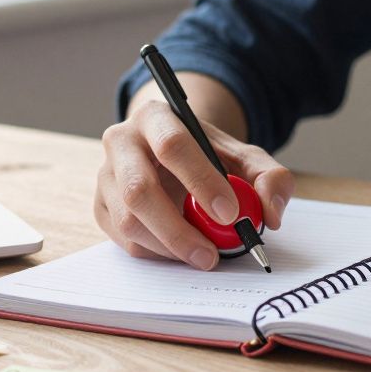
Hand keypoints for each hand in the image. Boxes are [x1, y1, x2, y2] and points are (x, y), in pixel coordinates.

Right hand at [94, 100, 293, 269]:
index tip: (229, 213)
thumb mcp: (246, 156)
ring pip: (129, 221)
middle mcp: (122, 142)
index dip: (201, 181)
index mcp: (156, 116)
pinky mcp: (101, 206)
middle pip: (139, 189)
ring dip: (170, 247)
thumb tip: (269, 213)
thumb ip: (269, 177)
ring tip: (204, 255)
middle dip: (178, 229)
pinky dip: (157, 253)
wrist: (175, 153)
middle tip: (212, 253)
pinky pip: (125, 240)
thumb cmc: (209, 154)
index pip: (173, 145)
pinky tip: (181, 250)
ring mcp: (106, 175)